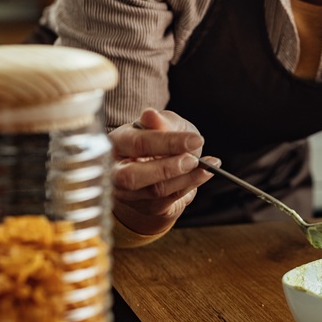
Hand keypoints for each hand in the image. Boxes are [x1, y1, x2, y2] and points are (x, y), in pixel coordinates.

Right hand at [109, 108, 217, 235]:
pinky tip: (203, 174)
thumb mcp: (164, 123)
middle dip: (167, 168)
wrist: (161, 163)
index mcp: (117, 143)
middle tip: (193, 160)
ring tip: (207, 166)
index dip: (167, 142)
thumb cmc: (161, 139)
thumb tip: (150, 115)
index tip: (195, 140)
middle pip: (133, 176)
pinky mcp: (144, 206)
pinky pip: (168, 200)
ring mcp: (126, 192)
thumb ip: (160, 121)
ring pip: (154, 191)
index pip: (138, 144)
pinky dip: (190, 186)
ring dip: (185, 178)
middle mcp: (115, 171)